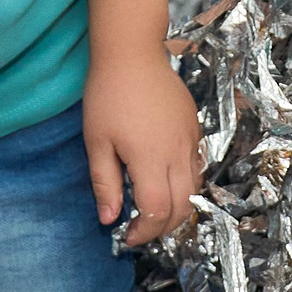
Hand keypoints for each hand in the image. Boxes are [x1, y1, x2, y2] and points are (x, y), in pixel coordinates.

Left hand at [83, 45, 200, 247]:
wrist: (132, 54)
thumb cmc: (107, 95)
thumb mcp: (97, 142)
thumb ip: (105, 184)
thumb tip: (109, 219)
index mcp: (151, 159)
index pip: (158, 211)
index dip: (144, 231)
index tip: (126, 236)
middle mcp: (177, 153)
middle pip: (183, 206)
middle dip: (163, 227)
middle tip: (141, 229)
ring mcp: (190, 139)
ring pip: (194, 188)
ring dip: (177, 207)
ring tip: (153, 210)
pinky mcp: (193, 128)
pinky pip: (195, 165)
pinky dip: (184, 183)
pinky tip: (163, 179)